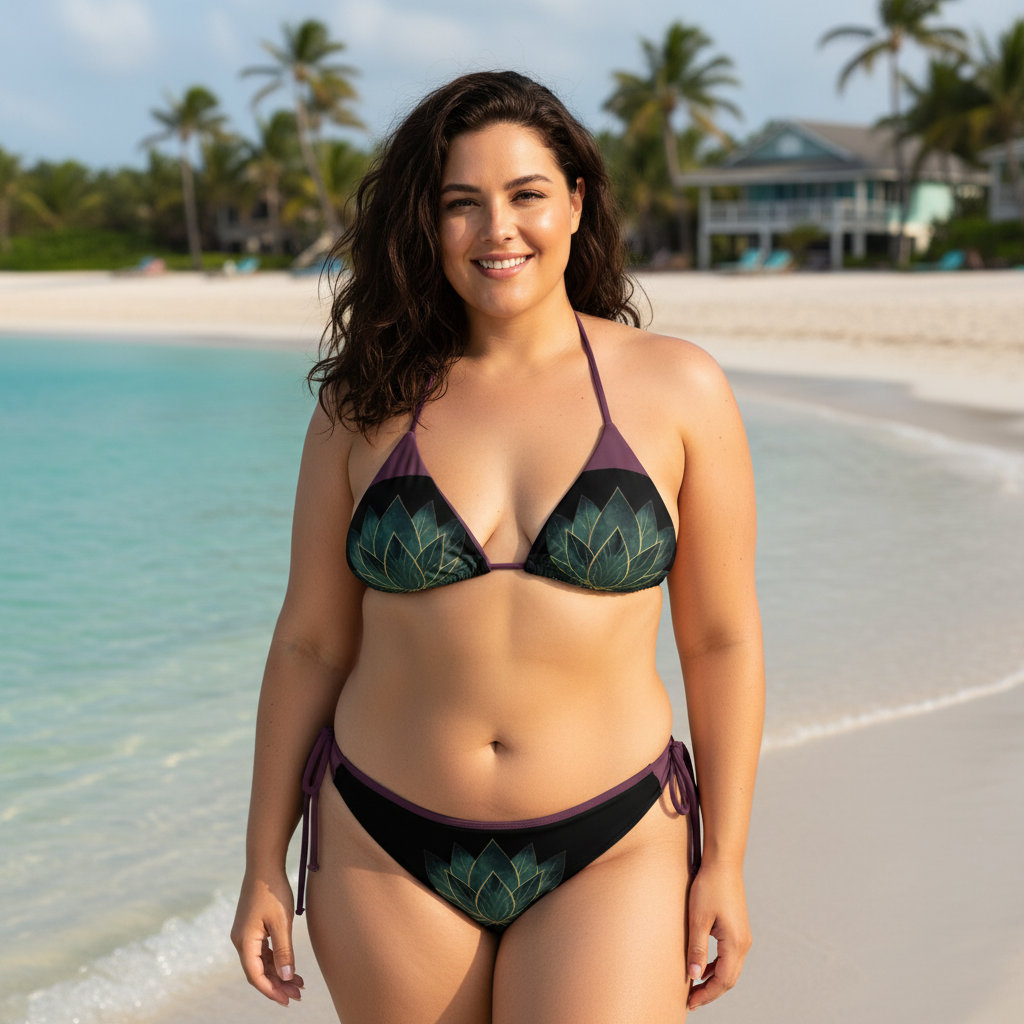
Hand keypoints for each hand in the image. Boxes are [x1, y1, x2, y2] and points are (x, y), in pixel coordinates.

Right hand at [230, 870, 304, 1004]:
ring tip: (299, 984)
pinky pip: (262, 951)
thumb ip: (283, 951)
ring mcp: (246, 934)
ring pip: (261, 962)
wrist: (264, 865)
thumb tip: (287, 977)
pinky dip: (275, 960)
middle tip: (298, 995)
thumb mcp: (282, 922)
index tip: (287, 1000)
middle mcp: (241, 941)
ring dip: (278, 973)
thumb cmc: (273, 892)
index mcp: (245, 941)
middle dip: (277, 985)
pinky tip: (289, 966)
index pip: (255, 975)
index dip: (271, 990)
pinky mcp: (252, 928)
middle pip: (258, 971)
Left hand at [686, 860, 751, 1010]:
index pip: (723, 980)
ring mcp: (743, 937)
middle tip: (691, 1001)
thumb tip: (694, 976)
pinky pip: (730, 957)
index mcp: (735, 943)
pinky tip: (704, 967)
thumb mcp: (698, 918)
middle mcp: (744, 943)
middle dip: (711, 992)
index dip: (707, 994)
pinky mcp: (738, 929)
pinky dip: (718, 966)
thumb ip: (697, 948)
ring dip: (714, 980)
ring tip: (695, 988)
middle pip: (729, 979)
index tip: (690, 1003)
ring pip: (730, 969)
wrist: (724, 863)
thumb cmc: (710, 887)